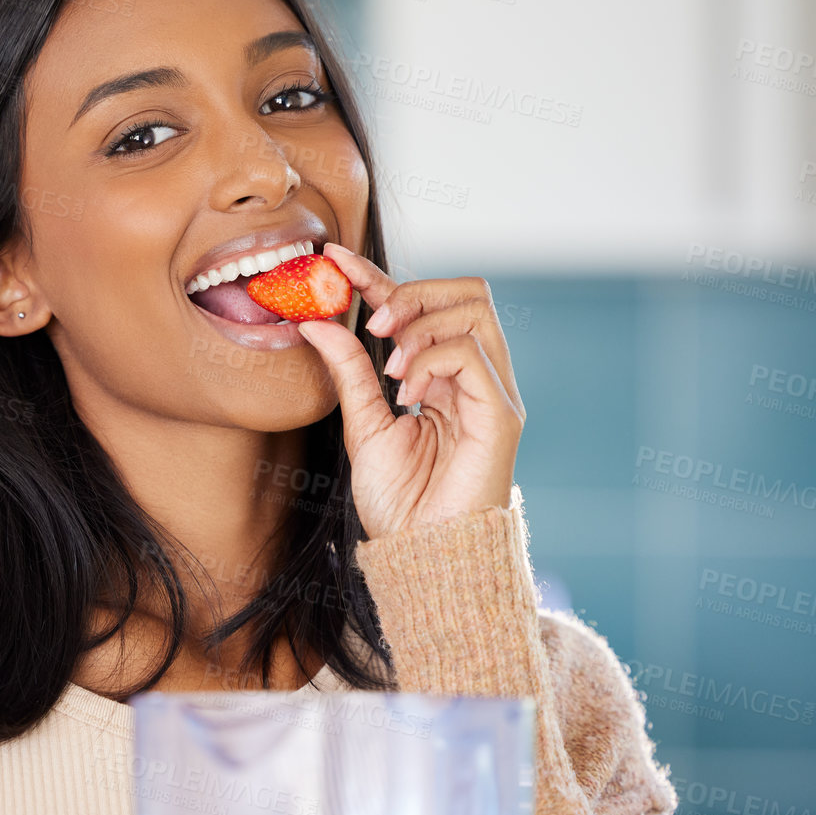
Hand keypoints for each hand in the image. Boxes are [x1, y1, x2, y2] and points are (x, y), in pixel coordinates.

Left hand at [296, 243, 525, 538]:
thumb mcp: (361, 425)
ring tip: (391, 366)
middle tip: (377, 323)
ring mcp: (493, 392)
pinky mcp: (500, 414)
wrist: (422, 555)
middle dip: (415, 291)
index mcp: (444, 376)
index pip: (419, 305)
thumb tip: (315, 320)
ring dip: (423, 325)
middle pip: (466, 290)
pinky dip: (433, 359)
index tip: (332, 259)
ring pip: (475, 311)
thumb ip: (347, 371)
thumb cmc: (400, 502)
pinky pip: (474, 354)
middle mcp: (476, 376)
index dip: (377, 275)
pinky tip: (407, 391)